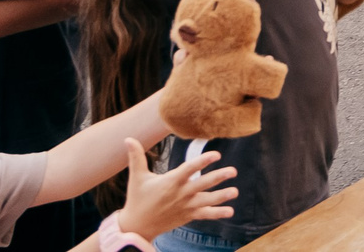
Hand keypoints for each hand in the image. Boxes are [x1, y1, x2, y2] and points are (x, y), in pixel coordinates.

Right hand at [118, 138, 236, 241]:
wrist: (136, 226)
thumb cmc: (137, 199)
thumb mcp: (137, 177)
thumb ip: (136, 157)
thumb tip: (128, 138)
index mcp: (170, 182)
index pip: (189, 169)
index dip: (202, 161)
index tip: (216, 154)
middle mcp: (180, 194)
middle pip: (202, 184)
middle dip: (218, 177)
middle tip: (233, 171)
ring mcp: (185, 206)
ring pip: (206, 200)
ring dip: (221, 196)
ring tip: (235, 192)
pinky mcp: (187, 216)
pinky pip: (204, 214)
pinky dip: (217, 213)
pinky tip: (230, 212)